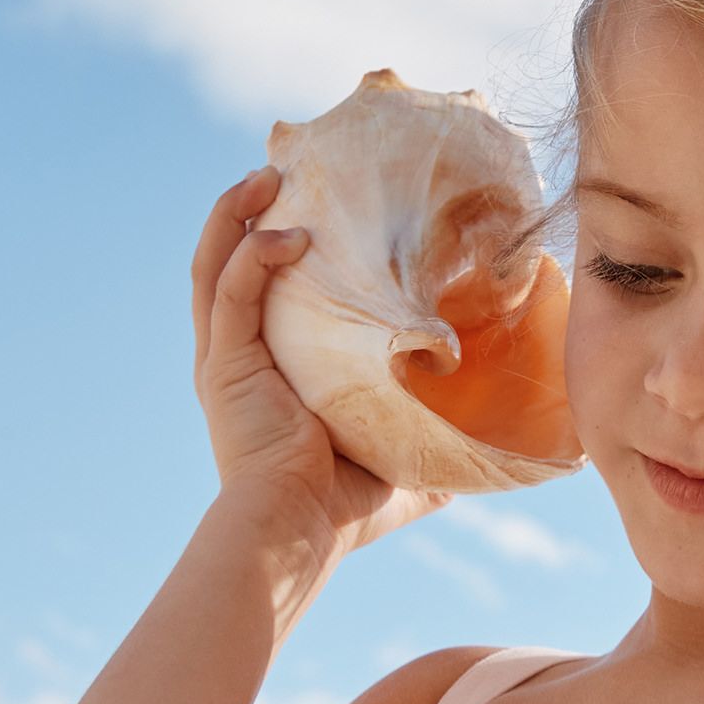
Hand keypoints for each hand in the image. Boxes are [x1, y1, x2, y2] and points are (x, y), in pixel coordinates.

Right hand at [190, 166, 454, 558]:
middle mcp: (235, 356)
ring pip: (215, 262)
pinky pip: (231, 291)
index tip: (315, 208)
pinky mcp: (223, 364)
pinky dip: (254, 255)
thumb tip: (488, 445)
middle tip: (286, 170)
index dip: (276, 247)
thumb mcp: (397, 458)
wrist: (299, 533)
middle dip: (250, 210)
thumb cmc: (342, 509)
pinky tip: (288, 234)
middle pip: (228, 261)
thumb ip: (431, 441)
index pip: (262, 291)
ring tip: (271, 174)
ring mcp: (224, 357)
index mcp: (266, 371)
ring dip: (239, 213)